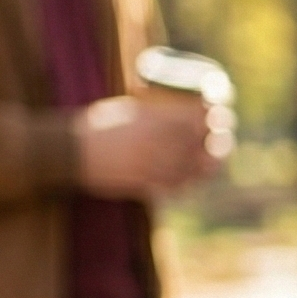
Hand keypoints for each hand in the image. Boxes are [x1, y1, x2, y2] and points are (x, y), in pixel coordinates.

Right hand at [75, 96, 213, 196]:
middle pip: (210, 144)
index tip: (222, 115)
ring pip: (200, 169)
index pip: (205, 116)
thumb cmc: (99, 126)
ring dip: (210, 165)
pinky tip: (192, 177)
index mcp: (162, 119)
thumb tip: (182, 110)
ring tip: (212, 160)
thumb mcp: (131, 110)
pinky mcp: (153, 185)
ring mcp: (162, 165)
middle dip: (221, 141)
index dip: (219, 116)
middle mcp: (166, 142)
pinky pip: (182, 186)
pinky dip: (189, 182)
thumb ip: (158, 112)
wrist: (72, 151)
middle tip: (221, 139)